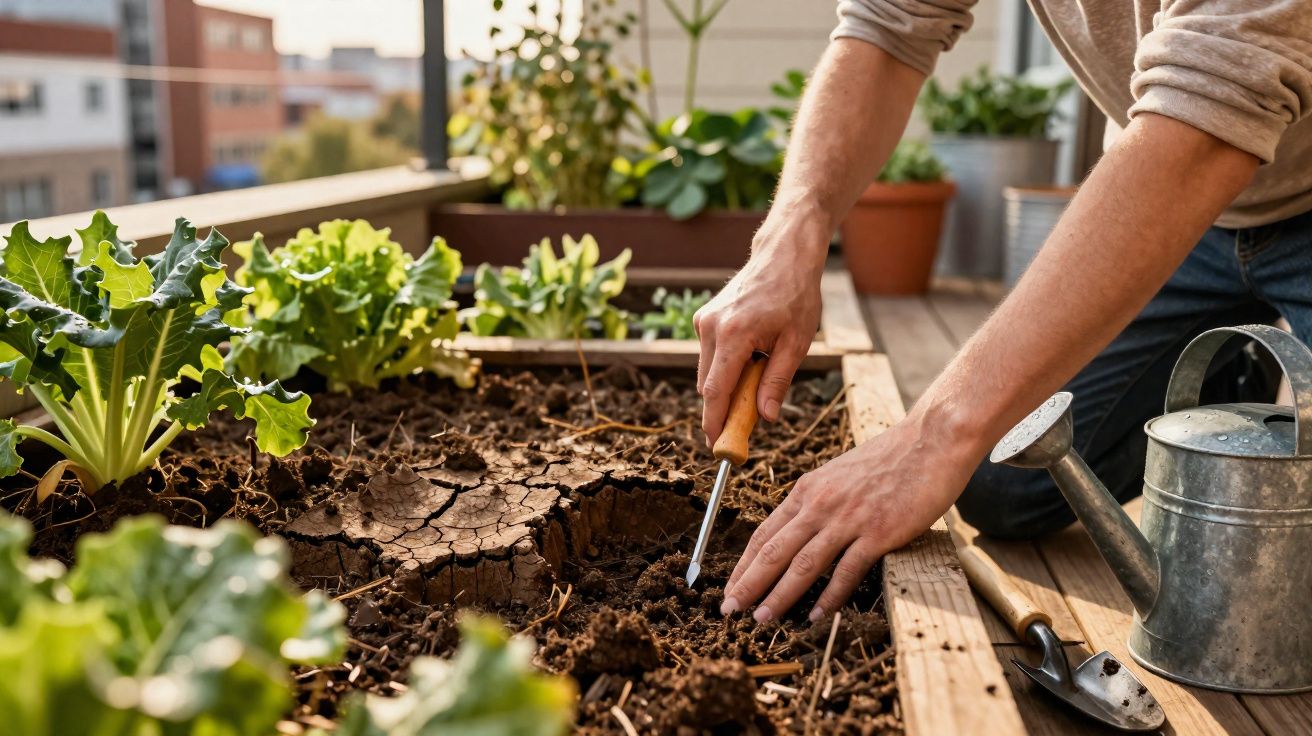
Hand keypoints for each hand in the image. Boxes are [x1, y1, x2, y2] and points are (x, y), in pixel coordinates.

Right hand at [694, 212, 826, 443]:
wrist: (783, 254)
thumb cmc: (796, 295)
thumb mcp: (797, 342)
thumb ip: (777, 381)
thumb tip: (765, 417)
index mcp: (734, 334)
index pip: (716, 391)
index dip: (715, 422)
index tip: (717, 446)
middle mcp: (711, 327)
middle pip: (708, 385)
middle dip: (722, 410)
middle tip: (742, 430)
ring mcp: (704, 321)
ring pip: (707, 372)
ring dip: (726, 388)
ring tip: (756, 385)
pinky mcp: (704, 318)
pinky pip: (710, 356)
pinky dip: (725, 368)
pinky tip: (750, 360)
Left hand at [720, 407, 981, 621]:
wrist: (931, 440)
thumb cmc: (890, 458)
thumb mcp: (839, 475)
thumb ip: (818, 501)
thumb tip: (799, 530)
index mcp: (808, 490)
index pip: (765, 533)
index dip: (744, 564)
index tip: (730, 587)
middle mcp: (820, 504)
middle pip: (774, 551)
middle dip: (748, 584)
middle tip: (729, 610)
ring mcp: (848, 518)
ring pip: (803, 564)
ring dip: (779, 595)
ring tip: (761, 619)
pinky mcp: (878, 532)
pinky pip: (846, 571)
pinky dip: (829, 597)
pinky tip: (816, 616)